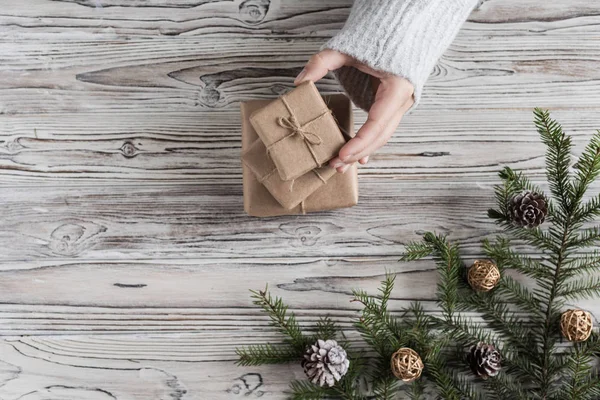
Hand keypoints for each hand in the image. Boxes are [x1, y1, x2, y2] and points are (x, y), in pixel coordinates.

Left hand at [295, 50, 413, 172]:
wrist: (397, 32)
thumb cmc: (375, 39)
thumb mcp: (346, 47)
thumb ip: (322, 61)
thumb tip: (300, 81)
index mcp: (397, 87)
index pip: (377, 123)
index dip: (359, 142)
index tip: (341, 155)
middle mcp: (402, 100)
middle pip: (380, 136)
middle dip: (357, 153)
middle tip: (334, 165)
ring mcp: (400, 105)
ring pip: (381, 137)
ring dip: (361, 152)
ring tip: (339, 165)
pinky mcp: (392, 107)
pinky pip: (380, 130)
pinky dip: (366, 143)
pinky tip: (354, 157)